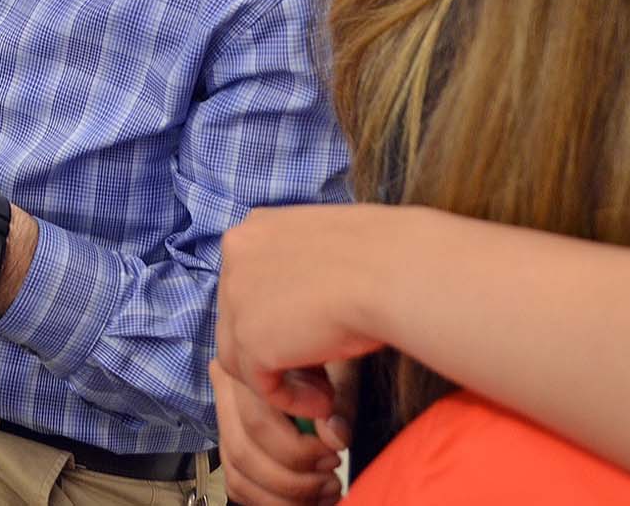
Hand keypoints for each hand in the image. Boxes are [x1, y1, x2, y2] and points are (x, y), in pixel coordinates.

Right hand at [212, 361, 352, 504]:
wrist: (317, 336)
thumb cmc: (328, 351)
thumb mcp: (341, 365)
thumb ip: (340, 402)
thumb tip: (334, 439)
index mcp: (245, 360)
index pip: (257, 421)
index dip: (298, 449)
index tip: (333, 450)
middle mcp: (226, 385)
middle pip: (244, 451)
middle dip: (294, 478)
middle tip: (332, 475)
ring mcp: (224, 414)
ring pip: (238, 471)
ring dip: (284, 496)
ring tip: (325, 489)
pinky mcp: (231, 438)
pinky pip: (236, 482)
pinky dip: (269, 501)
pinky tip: (304, 496)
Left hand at [214, 206, 398, 424]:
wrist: (394, 269)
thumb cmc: (381, 258)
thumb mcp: (327, 250)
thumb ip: (300, 271)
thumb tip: (301, 308)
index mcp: (256, 227)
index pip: (249, 284)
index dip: (278, 317)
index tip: (313, 336)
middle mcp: (235, 256)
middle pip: (239, 318)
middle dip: (276, 349)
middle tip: (320, 371)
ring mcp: (236, 297)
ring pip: (242, 355)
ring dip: (282, 378)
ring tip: (325, 391)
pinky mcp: (250, 339)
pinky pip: (261, 384)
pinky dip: (291, 400)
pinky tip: (326, 402)